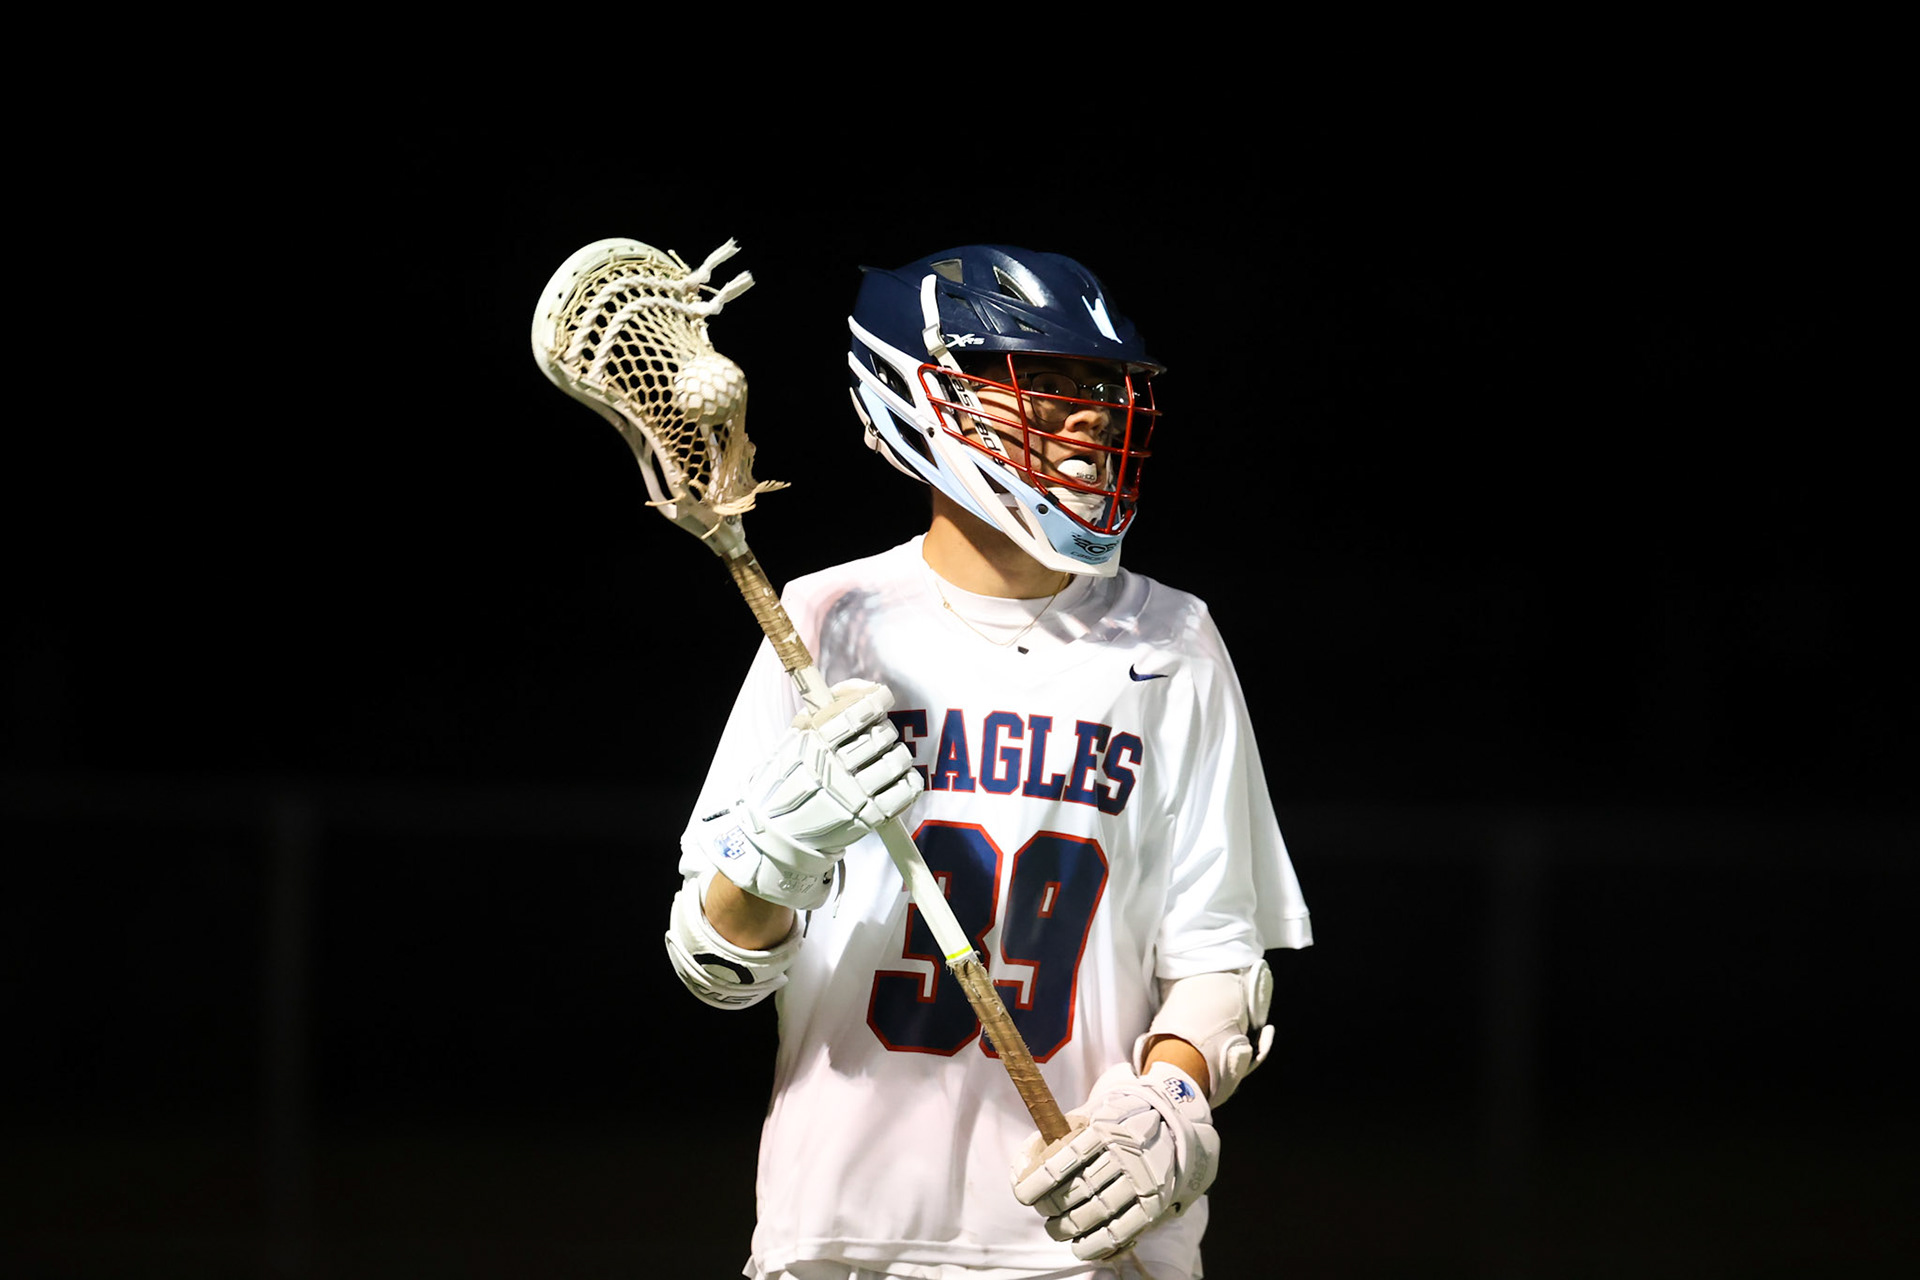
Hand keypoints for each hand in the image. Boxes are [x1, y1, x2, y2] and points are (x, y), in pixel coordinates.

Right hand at [696, 680, 921, 909]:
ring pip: (896, 761)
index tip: (882, 697)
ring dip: (898, 754)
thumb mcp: (797, 735)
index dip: (876, 700)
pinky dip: (909, 780)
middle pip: (880, 736)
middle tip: (877, 736)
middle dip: (884, 730)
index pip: (857, 713)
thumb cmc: (791, 775)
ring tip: (888, 757)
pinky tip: (899, 778)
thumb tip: (864, 688)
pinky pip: (905, 791)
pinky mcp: (868, 817)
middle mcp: (835, 768)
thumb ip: (827, 707)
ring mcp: (853, 795)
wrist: (778, 828)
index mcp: (816, 744)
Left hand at [1010, 1062, 1218, 1260]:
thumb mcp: (1092, 1113)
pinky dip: (1095, 1244)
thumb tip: (1023, 1164)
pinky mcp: (1154, 1203)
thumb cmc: (1118, 1122)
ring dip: (1068, 1227)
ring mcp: (1141, 1180)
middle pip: (1077, 1190)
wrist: (1171, 1123)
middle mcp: (1124, 1153)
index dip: (1038, 1183)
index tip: (1023, 1196)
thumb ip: (1059, 1134)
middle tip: (1043, 1211)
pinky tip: (1078, 1246)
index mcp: (1104, 1128)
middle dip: (1051, 1207)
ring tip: (1055, 1229)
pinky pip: (1120, 1231)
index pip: (1064, 1160)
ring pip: (1096, 1213)